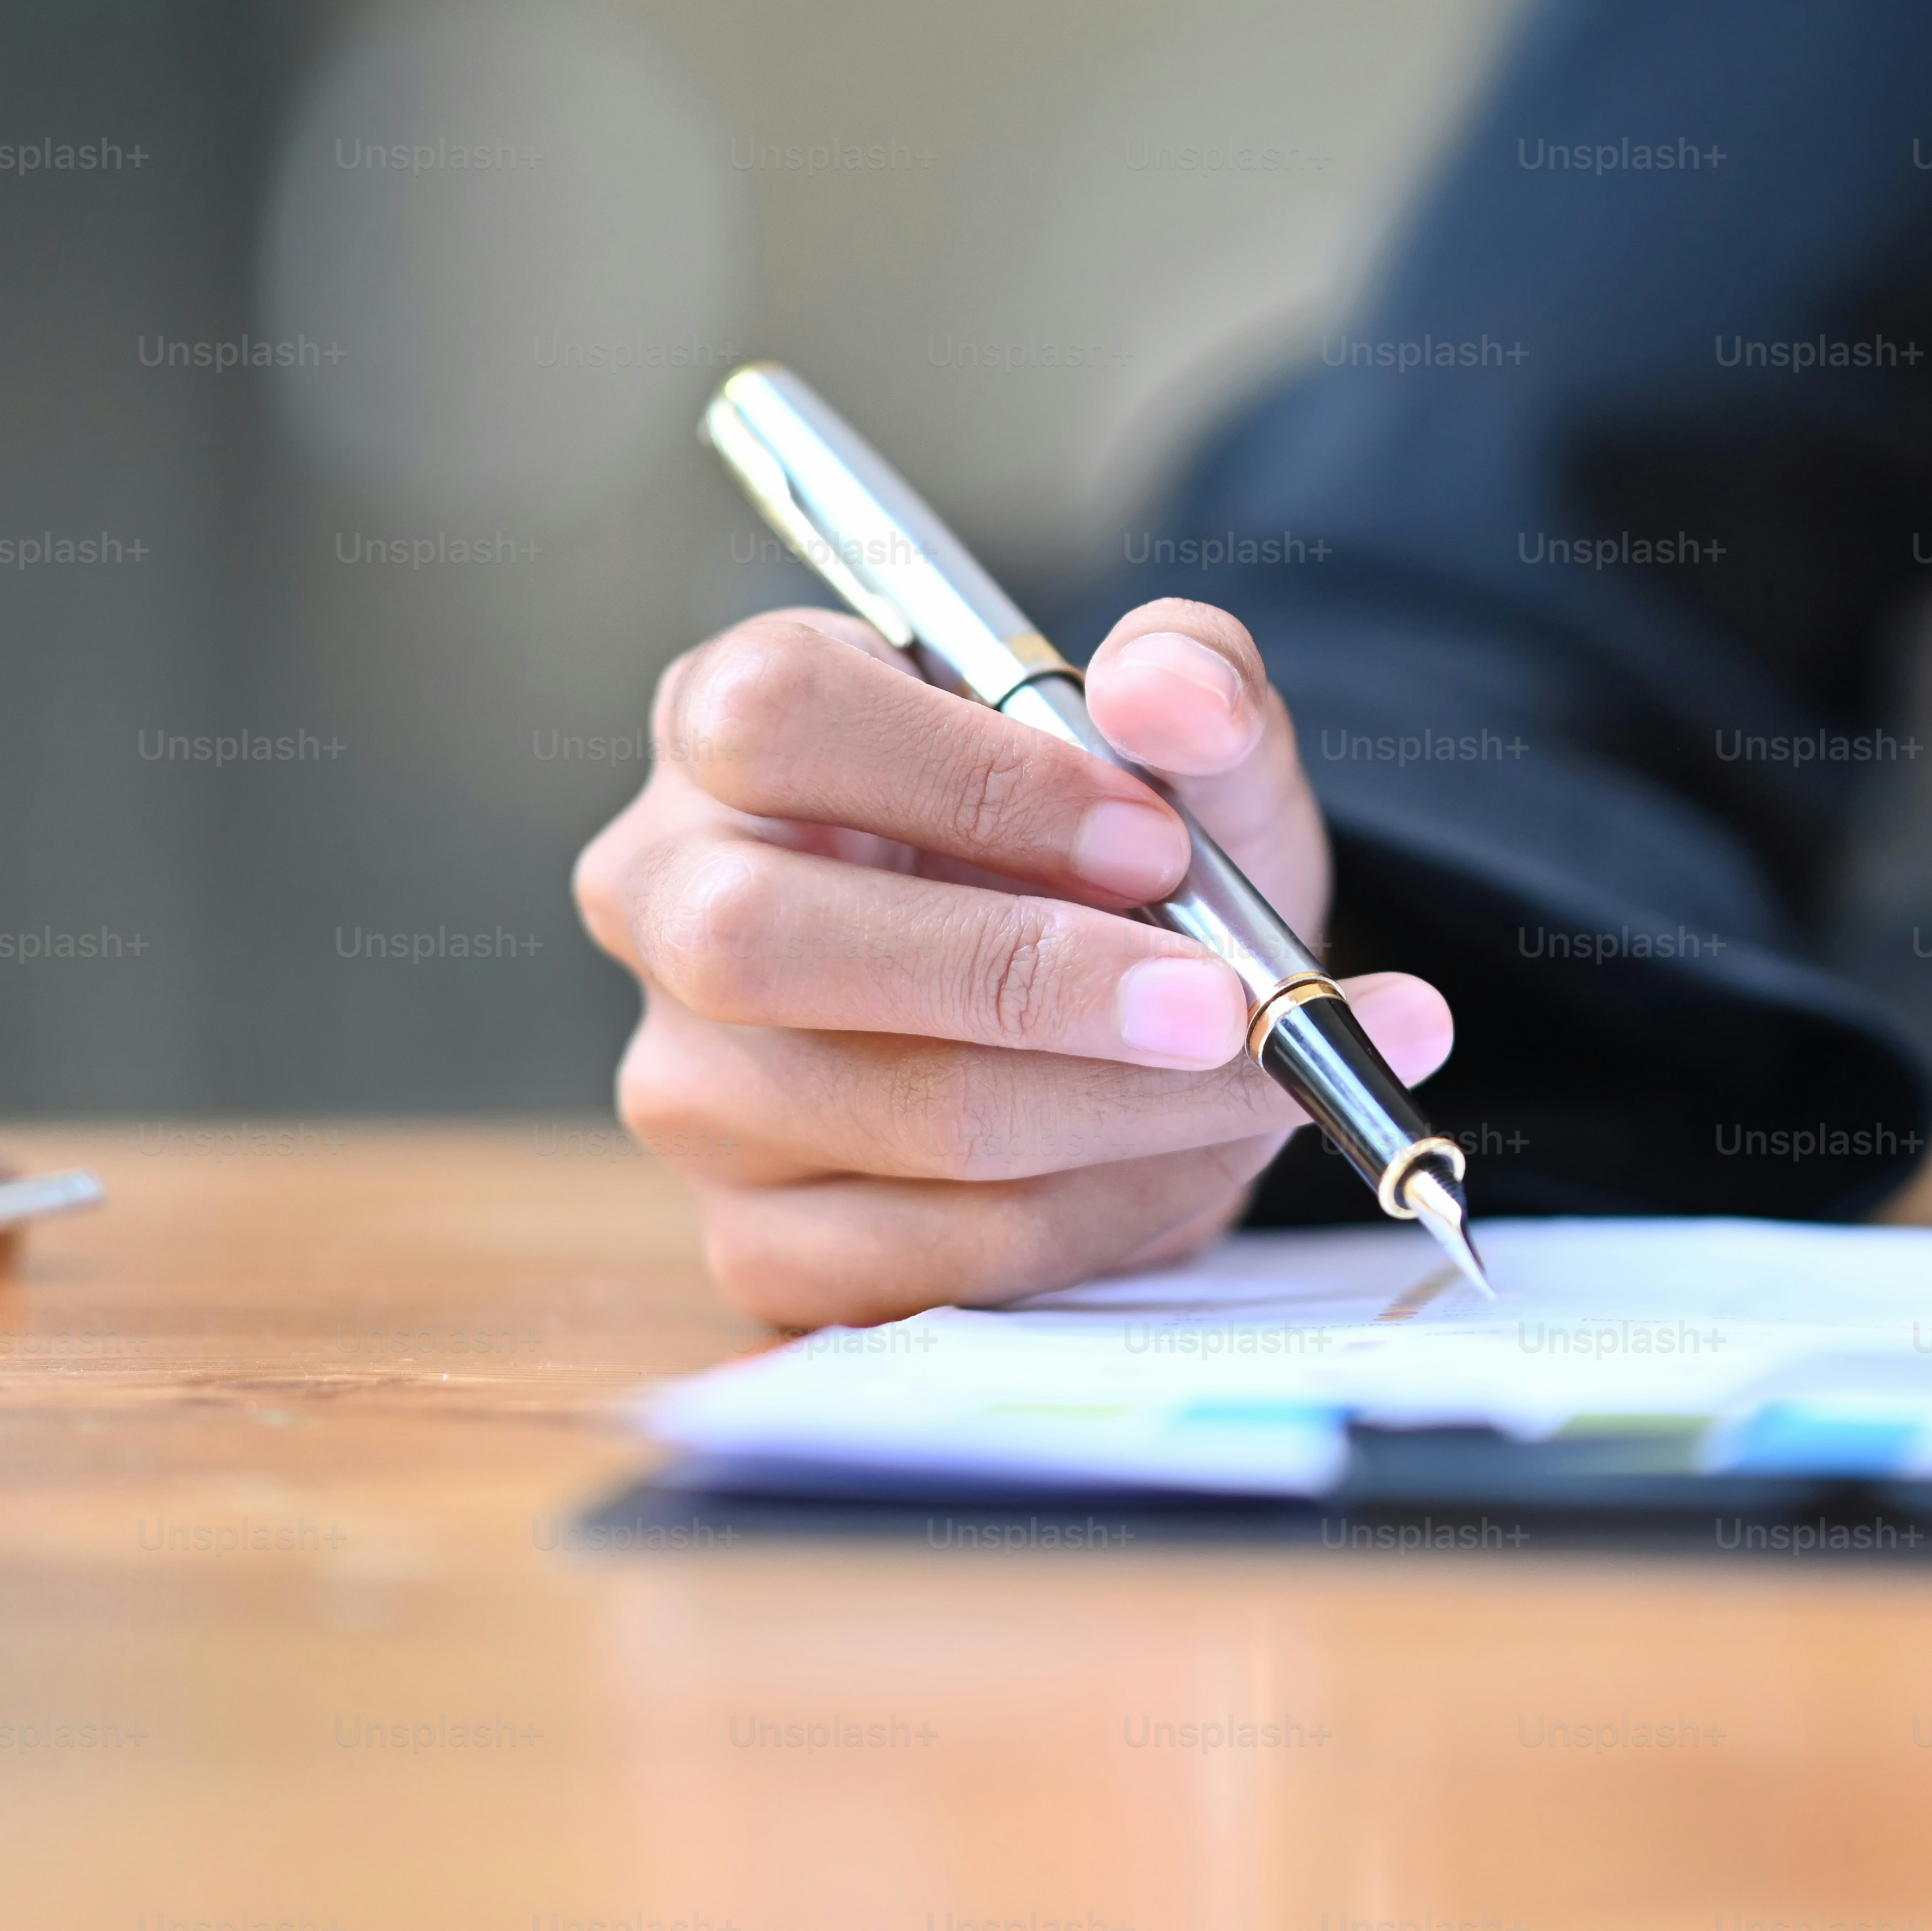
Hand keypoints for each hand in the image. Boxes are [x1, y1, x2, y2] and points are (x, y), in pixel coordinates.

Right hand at [571, 596, 1452, 1326]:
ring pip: (894, 1114)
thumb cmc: (1127, 845)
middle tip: (1221, 1004)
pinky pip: (934, 1258)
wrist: (1135, 1010)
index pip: (776, 717)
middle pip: (765, 940)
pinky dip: (1103, 1213)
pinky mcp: (757, 1240)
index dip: (972, 781)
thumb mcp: (1181, 737)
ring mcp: (690, 1086)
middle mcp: (665, 898)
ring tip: (1267, 1077)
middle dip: (1028, 979)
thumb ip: (1192, 674)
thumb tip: (1171, 688)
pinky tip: (1192, 1157)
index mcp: (730, 720)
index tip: (1155, 840)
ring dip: (1121, 1111)